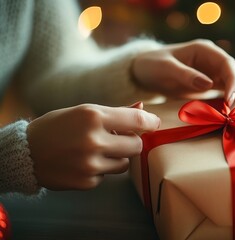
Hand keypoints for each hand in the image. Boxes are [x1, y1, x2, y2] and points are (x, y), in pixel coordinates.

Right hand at [27, 103, 159, 189]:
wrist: (25, 153)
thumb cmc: (57, 127)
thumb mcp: (83, 111)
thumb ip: (115, 112)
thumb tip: (143, 107)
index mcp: (93, 116)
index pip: (137, 120)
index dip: (151, 122)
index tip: (154, 124)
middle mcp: (94, 140)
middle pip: (136, 145)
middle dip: (132, 142)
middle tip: (120, 139)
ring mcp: (90, 164)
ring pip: (124, 163)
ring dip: (117, 157)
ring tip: (97, 150)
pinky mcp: (87, 181)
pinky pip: (107, 176)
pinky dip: (100, 170)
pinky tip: (83, 162)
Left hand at [132, 39, 234, 105]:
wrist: (145, 72)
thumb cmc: (154, 65)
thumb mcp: (166, 68)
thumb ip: (186, 75)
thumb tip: (208, 84)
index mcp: (204, 50)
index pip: (227, 63)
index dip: (233, 80)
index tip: (231, 98)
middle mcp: (213, 59)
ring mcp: (213, 72)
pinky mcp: (212, 84)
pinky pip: (227, 90)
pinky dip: (233, 99)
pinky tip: (233, 111)